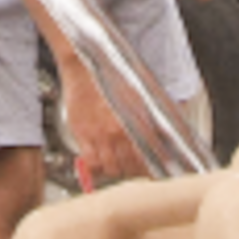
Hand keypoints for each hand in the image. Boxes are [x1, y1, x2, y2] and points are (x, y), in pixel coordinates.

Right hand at [57, 61, 145, 185]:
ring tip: (115, 166)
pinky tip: (98, 164)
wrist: (85, 66)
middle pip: (129, 167)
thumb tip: (155, 140)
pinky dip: (95, 168)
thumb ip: (146, 121)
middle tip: (131, 169)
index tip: (148, 171)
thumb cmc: (110, 77)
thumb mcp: (138, 98)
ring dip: (115, 171)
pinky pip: (91, 162)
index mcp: (136, 122)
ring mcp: (100, 134)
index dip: (148, 169)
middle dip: (132, 171)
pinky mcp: (82, 134)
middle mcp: (119, 131)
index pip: (147, 157)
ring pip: (111, 169)